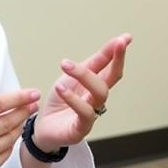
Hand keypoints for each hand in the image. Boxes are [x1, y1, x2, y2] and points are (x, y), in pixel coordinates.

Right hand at [0, 64, 39, 167]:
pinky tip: (7, 135)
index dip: (19, 97)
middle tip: (33, 104)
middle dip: (24, 111)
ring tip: (21, 117)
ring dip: (18, 126)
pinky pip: (4, 155)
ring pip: (9, 139)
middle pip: (8, 122)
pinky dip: (9, 144)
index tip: (32, 93)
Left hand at [31, 34, 130, 151]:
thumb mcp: (72, 77)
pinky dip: (73, 99)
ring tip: (65, 65)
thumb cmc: (58, 102)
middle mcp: (96, 100)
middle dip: (116, 60)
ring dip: (84, 76)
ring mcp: (91, 115)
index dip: (119, 54)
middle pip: (111, 79)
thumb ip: (93, 63)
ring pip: (100, 93)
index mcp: (95, 87)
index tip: (126, 38)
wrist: (41, 127)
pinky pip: (84, 113)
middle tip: (117, 43)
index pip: (111, 69)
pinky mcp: (81, 129)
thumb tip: (113, 43)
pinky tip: (61, 88)